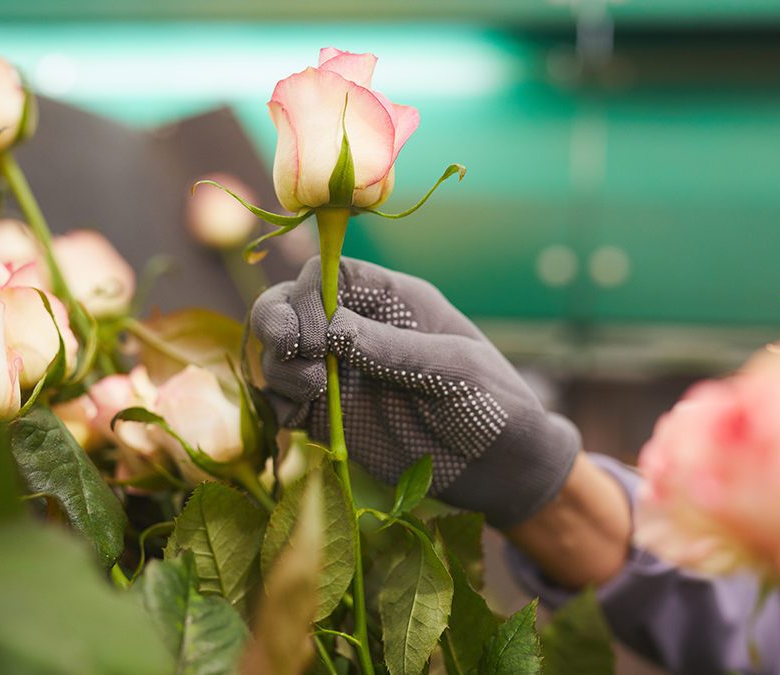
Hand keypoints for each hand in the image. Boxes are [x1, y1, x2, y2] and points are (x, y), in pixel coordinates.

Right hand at [250, 257, 580, 527]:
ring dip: (280, 367)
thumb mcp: (458, 370)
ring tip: (314, 391)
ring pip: (280, 352)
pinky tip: (297, 420)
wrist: (501, 468)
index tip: (317, 335)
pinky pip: (283, 400)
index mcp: (393, 301)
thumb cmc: (494, 405)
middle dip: (278, 322)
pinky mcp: (328, 414)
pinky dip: (277, 405)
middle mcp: (358, 329)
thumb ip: (397, 350)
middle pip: (290, 304)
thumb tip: (334, 328)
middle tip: (293, 353)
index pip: (329, 274)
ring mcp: (340, 372)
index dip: (309, 296)